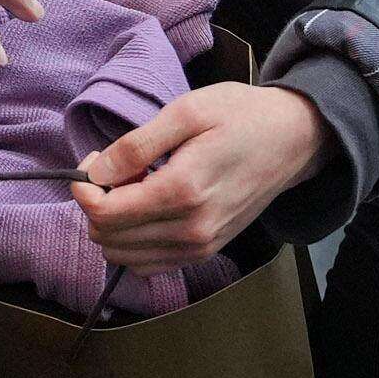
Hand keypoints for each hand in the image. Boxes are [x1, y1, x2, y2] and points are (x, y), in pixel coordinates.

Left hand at [73, 83, 329, 267]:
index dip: (84, 188)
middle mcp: (191, 230)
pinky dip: (133, 244)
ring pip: (124, 258)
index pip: (104, 213)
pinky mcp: (206, 253)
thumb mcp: (187, 111)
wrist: (293, 139)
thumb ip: (136, 146)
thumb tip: (94, 173)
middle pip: (109, 239)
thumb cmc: (242, 116)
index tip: (94, 161)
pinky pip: (149, 266)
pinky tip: (145, 210)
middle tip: (113, 170)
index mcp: (183, 191)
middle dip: (96, 205)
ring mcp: (200, 247)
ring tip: (132, 188)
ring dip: (113, 226)